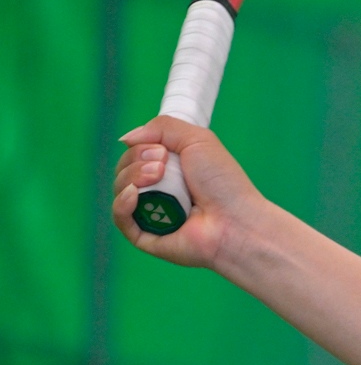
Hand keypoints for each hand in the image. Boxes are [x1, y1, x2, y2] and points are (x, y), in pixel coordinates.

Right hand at [111, 116, 268, 268]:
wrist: (236, 221)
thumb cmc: (223, 182)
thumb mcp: (197, 140)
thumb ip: (162, 127)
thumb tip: (126, 138)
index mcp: (169, 171)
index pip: (135, 154)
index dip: (140, 148)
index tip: (162, 150)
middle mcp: (158, 191)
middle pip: (124, 169)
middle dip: (136, 160)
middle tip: (163, 164)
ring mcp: (151, 214)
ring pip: (120, 190)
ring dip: (132, 177)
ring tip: (158, 176)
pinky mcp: (146, 236)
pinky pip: (120, 218)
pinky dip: (122, 203)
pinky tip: (134, 194)